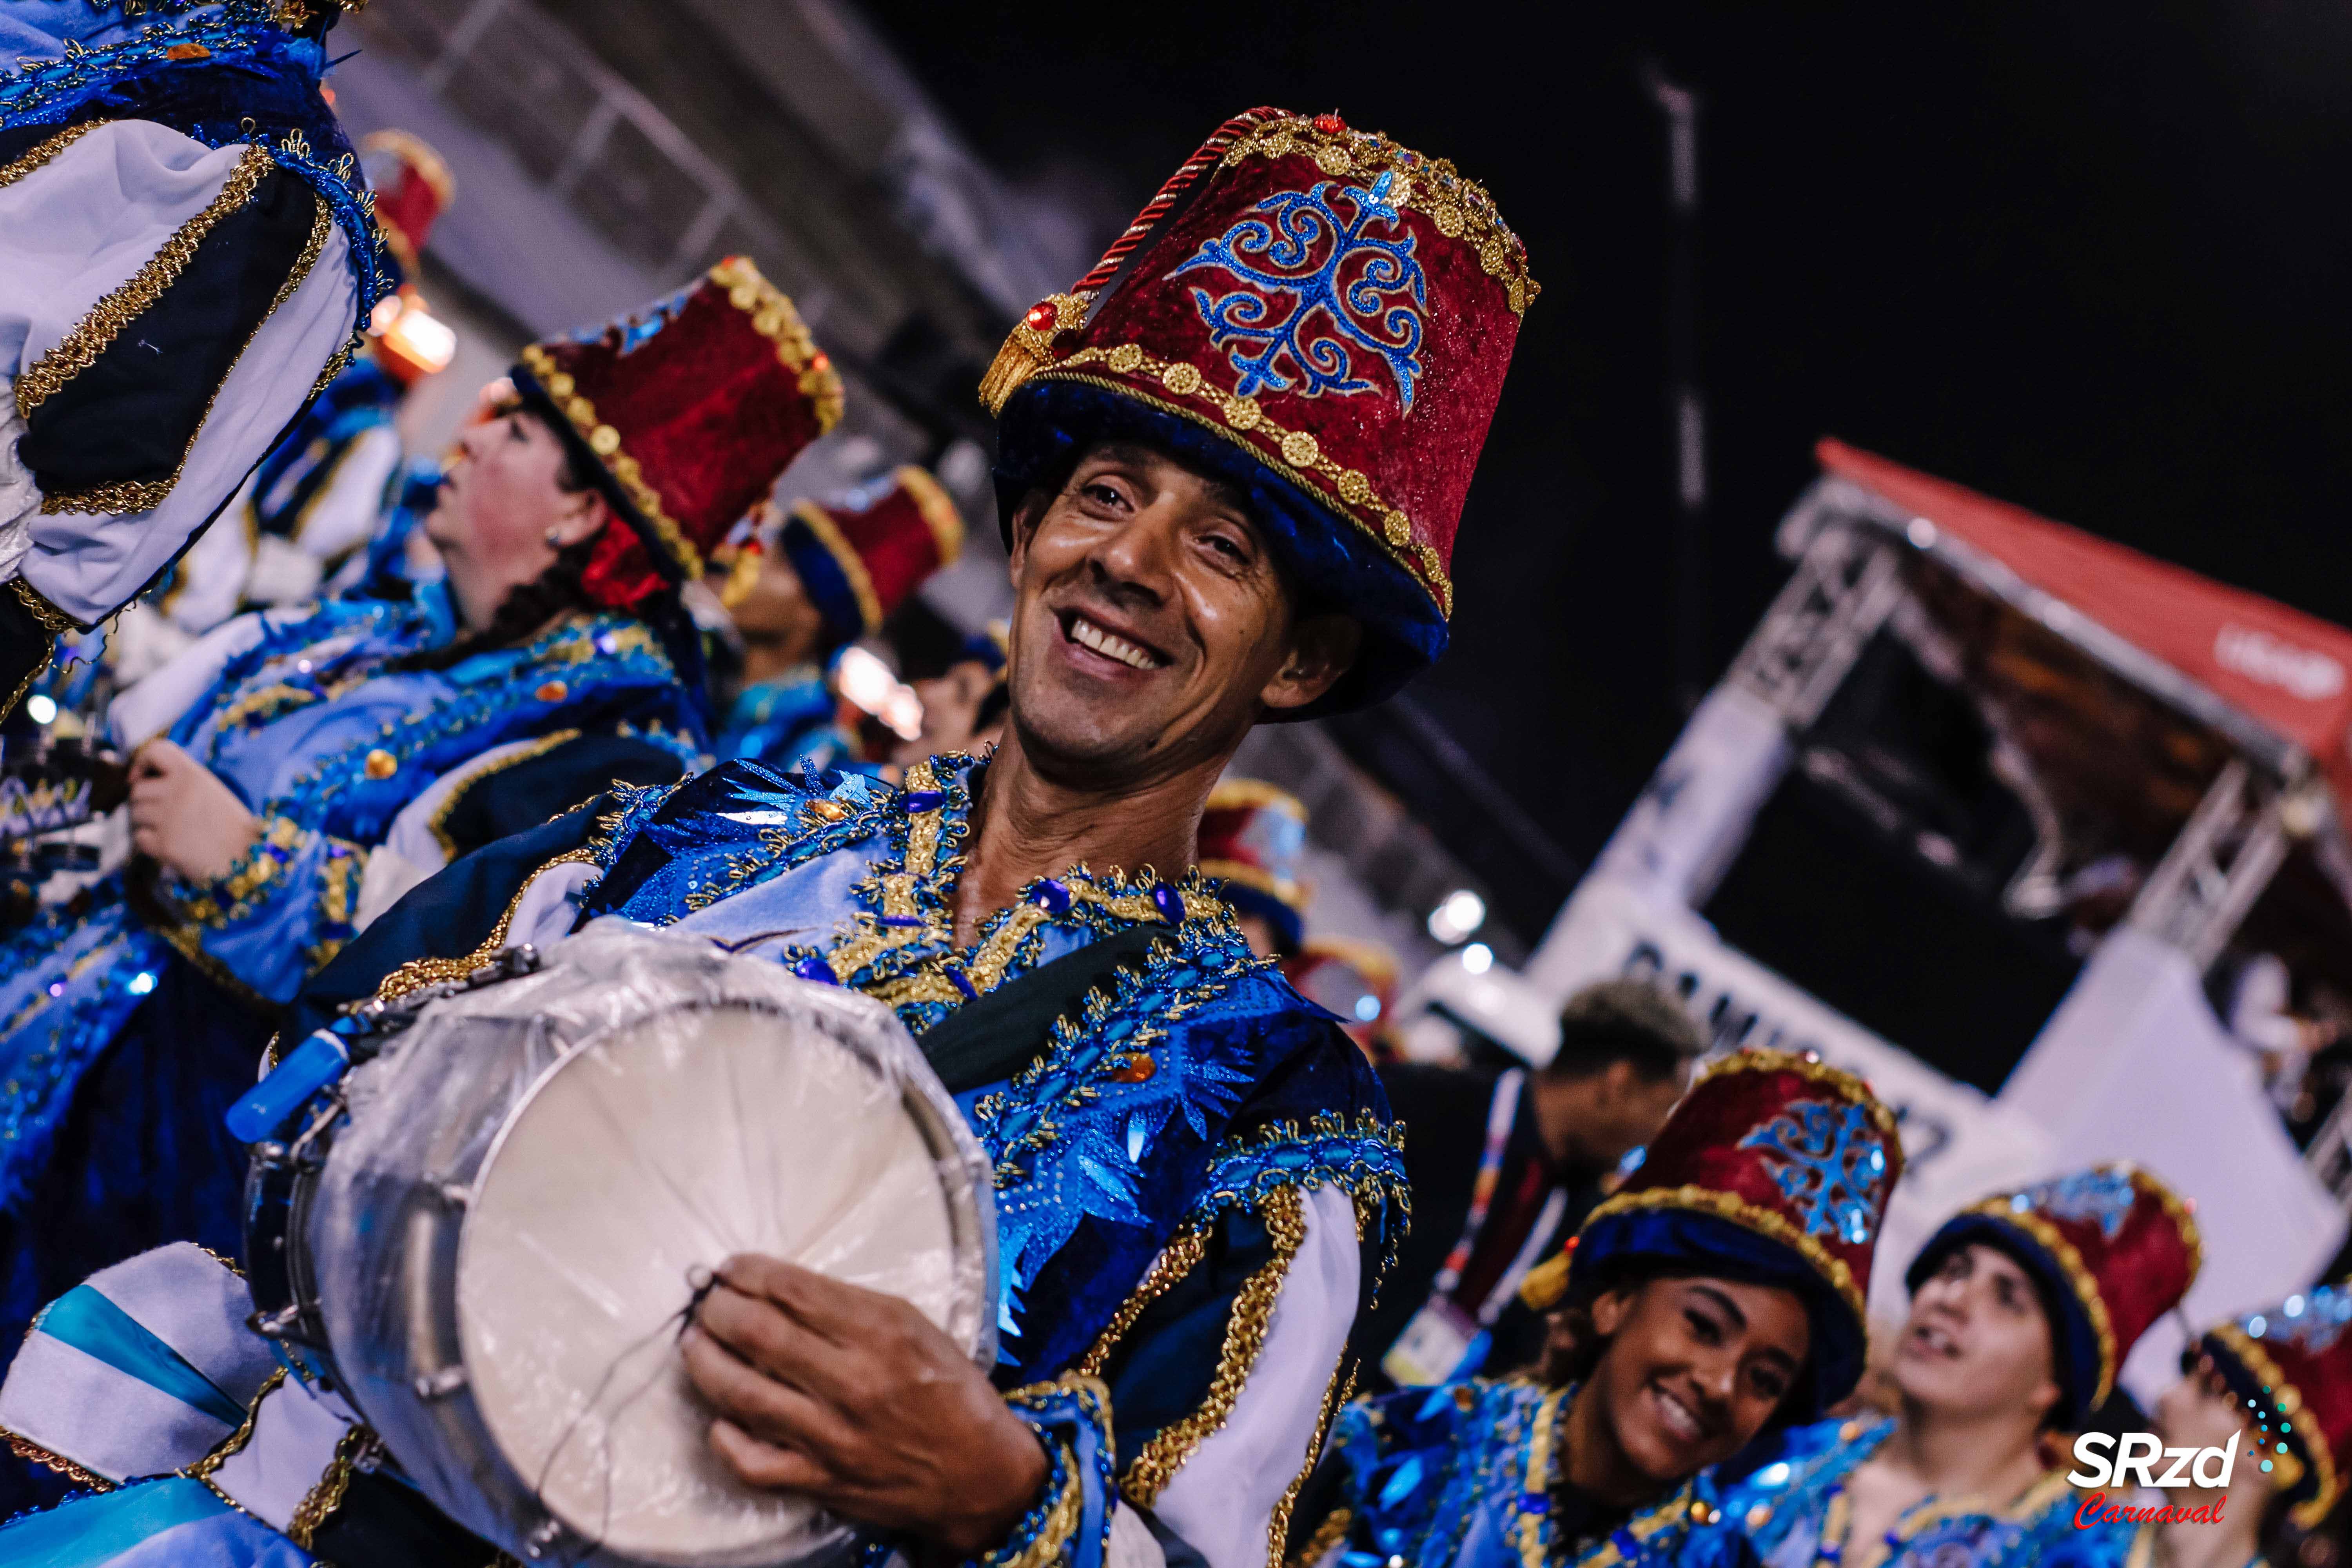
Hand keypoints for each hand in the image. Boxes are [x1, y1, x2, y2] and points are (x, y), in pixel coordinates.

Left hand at [128, 740, 259, 884]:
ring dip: (147, 823)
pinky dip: (150, 844)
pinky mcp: (164, 845)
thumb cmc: (232, 827)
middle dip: (144, 803)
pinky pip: (139, 838)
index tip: (140, 777)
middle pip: (137, 790)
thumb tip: (146, 781)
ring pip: (135, 814)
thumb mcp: (212, 792)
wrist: (248, 860)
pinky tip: (171, 846)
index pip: (156, 751)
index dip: (141, 762)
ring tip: (172, 832)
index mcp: (193, 774)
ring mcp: (169, 819)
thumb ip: (183, 782)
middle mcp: (177, 792)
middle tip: (163, 816)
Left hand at [683, 1254, 1049, 1556]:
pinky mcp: (818, 1481)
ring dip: (703, 1360)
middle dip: (717, 1309)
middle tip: (706, 1302)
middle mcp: (853, 1381)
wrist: (980, 1474)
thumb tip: (780, 1291)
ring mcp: (831, 1436)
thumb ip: (851, 1308)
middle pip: (756, 1333)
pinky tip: (720, 1416)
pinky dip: (724, 1435)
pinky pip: (750, 1460)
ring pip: (740, 1392)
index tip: (728, 1268)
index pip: (792, 1291)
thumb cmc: (950, 1391)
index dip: (747, 1273)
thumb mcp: (915, 1327)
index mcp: (882, 1332)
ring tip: (693, 1342)